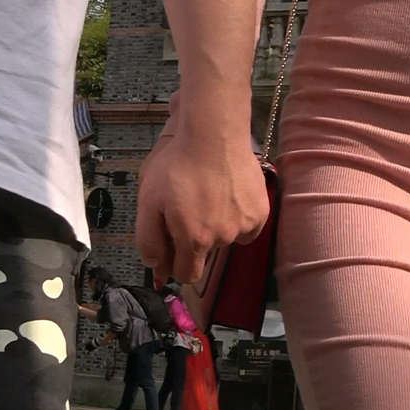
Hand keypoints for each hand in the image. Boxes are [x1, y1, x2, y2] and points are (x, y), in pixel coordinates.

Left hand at [135, 127, 268, 286]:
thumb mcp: (148, 201)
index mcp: (194, 240)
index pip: (188, 274)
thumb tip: (156, 266)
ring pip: (226, 239)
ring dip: (215, 226)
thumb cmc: (177, 165)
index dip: (176, 264)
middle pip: (205, 254)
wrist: (213, 135)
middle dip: (194, 241)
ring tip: (208, 196)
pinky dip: (237, 218)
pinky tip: (228, 198)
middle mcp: (222, 238)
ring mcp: (244, 225)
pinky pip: (247, 227)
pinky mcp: (260, 212)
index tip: (172, 248)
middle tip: (187, 211)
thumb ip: (149, 240)